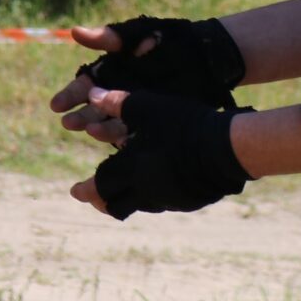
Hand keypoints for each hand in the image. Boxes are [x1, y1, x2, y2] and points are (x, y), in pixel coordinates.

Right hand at [50, 15, 243, 145]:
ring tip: (90, 131)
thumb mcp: (135, 36)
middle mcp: (119, 92)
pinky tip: (119, 142)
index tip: (56, 106)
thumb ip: (108, 37)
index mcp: (110, 72)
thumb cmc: (166, 39)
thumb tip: (74, 32)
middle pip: (94, 108)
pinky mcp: (153, 122)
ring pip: (112, 123)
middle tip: (69, 123)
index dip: (70, 96)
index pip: (84, 86)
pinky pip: (137, 133)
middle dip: (80, 116)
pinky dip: (126, 138)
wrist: (204, 54)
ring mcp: (136, 109)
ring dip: (99, 128)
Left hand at [68, 89, 251, 219]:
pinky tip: (158, 182)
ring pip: (141, 205)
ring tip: (125, 187)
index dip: (86, 190)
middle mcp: (146, 191)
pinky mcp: (189, 201)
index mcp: (131, 171)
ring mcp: (169, 199)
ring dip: (128, 197)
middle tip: (95, 197)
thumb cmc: (183, 125)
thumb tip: (92, 94)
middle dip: (103, 200)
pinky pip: (165, 202)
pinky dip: (153, 194)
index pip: (100, 187)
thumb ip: (117, 103)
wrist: (225, 148)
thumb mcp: (147, 108)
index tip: (75, 191)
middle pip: (116, 206)